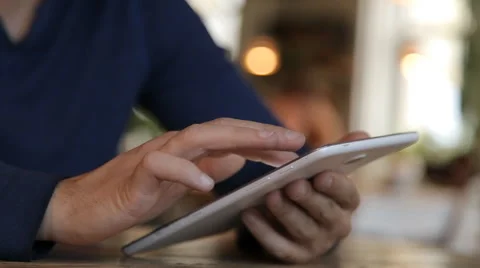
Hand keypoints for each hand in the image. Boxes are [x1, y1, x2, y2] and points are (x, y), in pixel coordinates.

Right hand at [37, 118, 305, 244]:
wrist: (83, 207)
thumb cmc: (132, 195)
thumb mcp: (179, 185)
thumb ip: (205, 169)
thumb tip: (236, 159)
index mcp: (186, 149)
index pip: (230, 138)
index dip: (262, 141)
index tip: (292, 148)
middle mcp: (174, 145)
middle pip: (222, 130)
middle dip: (260, 133)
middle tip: (295, 140)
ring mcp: (155, 155)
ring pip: (198, 137)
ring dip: (236, 140)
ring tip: (268, 147)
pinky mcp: (136, 174)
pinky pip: (163, 167)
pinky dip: (186, 171)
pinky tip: (206, 183)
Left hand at [241, 131, 368, 263]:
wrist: (294, 219)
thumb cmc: (311, 187)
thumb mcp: (323, 168)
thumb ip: (339, 151)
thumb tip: (362, 135)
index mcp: (346, 202)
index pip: (348, 195)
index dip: (337, 185)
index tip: (322, 174)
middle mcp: (336, 225)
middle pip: (325, 214)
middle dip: (309, 198)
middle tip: (293, 184)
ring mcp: (316, 243)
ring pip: (302, 229)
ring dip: (285, 212)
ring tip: (269, 195)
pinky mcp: (294, 254)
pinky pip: (279, 245)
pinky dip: (263, 231)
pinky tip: (249, 213)